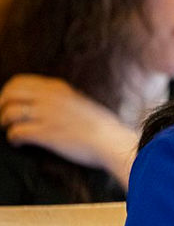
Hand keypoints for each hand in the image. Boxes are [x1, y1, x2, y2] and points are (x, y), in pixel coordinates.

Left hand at [0, 74, 137, 186]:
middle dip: (1, 106)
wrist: (111, 141)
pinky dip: (13, 138)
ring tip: (10, 130)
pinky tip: (19, 143)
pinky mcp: (45, 133)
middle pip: (9, 94)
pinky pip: (16, 132)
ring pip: (9, 113)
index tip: (8, 102)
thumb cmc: (100, 126)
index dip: (8, 92)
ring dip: (5, 123)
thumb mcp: (79, 102)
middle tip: (3, 117)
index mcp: (57, 88)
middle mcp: (49, 98)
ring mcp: (47, 115)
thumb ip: (60, 99)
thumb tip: (43, 103)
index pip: (19, 81)